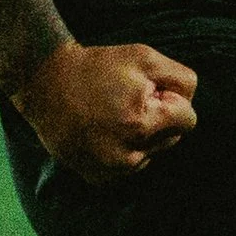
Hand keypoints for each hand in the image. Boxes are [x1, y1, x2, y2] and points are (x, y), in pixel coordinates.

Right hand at [11, 41, 198, 183]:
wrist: (46, 84)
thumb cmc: (97, 67)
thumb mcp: (144, 57)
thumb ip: (180, 78)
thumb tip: (189, 102)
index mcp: (141, 126)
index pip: (188, 119)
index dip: (172, 99)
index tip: (149, 89)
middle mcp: (128, 157)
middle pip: (172, 138)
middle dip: (159, 118)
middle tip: (129, 99)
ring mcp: (111, 171)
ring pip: (152, 153)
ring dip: (142, 135)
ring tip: (113, 114)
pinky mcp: (98, 178)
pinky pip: (130, 165)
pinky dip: (124, 149)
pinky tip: (104, 130)